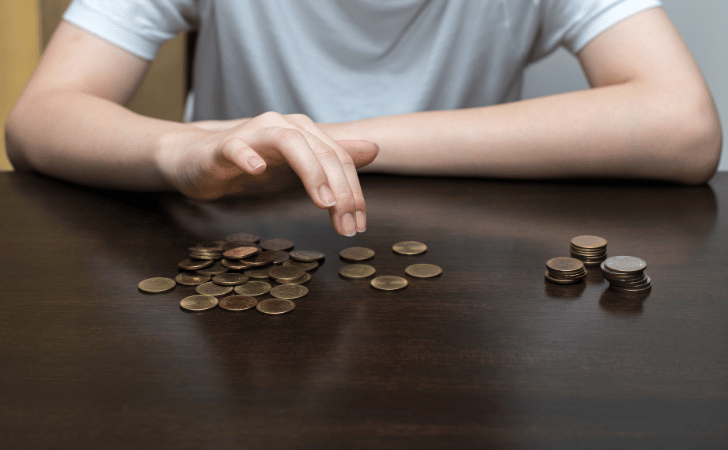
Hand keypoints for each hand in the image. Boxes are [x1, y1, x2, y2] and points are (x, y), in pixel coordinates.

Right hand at [156, 112, 378, 235]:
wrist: (198, 160)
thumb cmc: (251, 164)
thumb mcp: (297, 167)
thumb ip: (333, 160)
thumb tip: (373, 149)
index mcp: (304, 132)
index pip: (339, 159)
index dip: (353, 191)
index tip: (358, 224)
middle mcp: (283, 126)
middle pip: (322, 152)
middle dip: (340, 190)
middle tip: (346, 224)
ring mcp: (253, 133)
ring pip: (289, 143)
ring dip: (310, 171)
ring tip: (323, 201)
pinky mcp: (224, 146)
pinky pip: (237, 147)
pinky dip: (248, 156)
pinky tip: (256, 170)